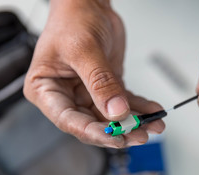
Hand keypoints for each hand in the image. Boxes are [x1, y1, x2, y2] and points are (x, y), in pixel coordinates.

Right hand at [24, 0, 164, 147]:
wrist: (88, 4)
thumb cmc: (72, 20)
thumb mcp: (84, 50)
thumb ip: (100, 83)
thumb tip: (116, 111)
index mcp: (46, 90)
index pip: (68, 120)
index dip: (93, 132)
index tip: (115, 137)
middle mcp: (66, 96)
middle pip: (92, 122)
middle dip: (117, 130)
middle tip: (139, 134)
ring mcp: (87, 94)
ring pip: (111, 117)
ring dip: (133, 122)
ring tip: (152, 125)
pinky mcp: (106, 89)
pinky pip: (124, 103)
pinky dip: (139, 108)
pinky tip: (152, 111)